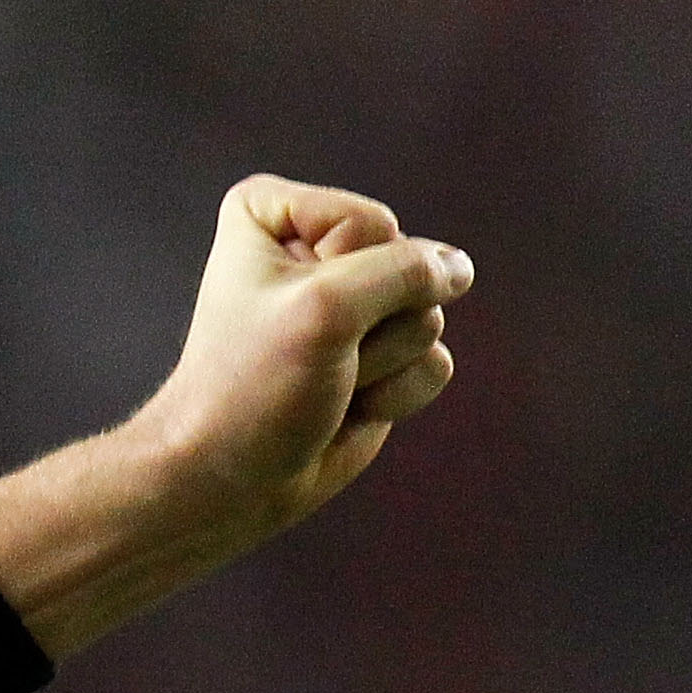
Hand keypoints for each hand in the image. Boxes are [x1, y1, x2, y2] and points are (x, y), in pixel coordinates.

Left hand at [133, 174, 471, 538]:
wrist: (231, 479)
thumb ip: (405, 271)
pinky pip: (434, 359)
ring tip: (326, 381)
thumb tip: (460, 268)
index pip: (372, 223)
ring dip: (382, 361)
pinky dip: (396, 392)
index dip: (342, 279)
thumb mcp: (324, 309)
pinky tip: (348, 406)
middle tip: (312, 356)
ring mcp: (352, 305)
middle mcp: (313, 249)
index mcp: (272, 213)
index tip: (285, 316)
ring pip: (428, 313)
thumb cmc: (252, 388)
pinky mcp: (379, 353)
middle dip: (371, 324)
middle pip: (408, 265)